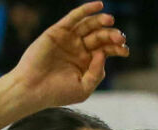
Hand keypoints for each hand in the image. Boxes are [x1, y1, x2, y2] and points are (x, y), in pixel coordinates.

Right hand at [8, 2, 128, 108]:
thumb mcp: (83, 88)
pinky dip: (86, 10)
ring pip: (89, 25)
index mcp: (87, 62)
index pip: (107, 50)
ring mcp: (69, 39)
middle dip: (111, 35)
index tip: (125, 50)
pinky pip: (74, 17)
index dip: (118, 48)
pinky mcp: (58, 31)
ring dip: (101, 21)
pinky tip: (98, 5)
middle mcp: (79, 49)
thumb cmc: (57, 93)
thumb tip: (103, 53)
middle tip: (119, 37)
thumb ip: (96, 73)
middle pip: (100, 36)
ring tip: (110, 19)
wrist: (32, 89)